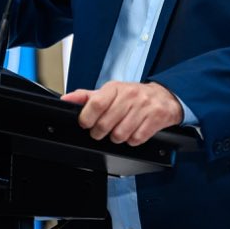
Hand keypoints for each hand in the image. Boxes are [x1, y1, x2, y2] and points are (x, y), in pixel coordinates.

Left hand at [60, 81, 183, 145]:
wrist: (163, 97)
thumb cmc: (133, 96)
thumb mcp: (110, 92)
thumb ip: (87, 97)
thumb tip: (66, 99)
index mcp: (115, 88)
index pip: (96, 103)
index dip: (87, 118)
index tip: (86, 123)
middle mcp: (130, 96)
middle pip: (105, 124)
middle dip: (100, 132)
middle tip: (102, 130)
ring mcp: (143, 107)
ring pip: (120, 134)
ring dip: (117, 137)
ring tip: (119, 129)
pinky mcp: (155, 119)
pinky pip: (136, 139)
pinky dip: (132, 140)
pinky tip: (133, 132)